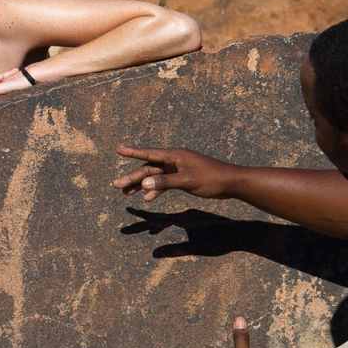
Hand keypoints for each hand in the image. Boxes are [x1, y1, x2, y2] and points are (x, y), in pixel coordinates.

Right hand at [112, 145, 235, 201]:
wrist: (231, 182)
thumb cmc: (211, 179)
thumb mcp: (187, 181)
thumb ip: (165, 182)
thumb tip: (144, 183)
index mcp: (175, 156)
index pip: (149, 154)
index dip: (133, 152)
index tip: (118, 149)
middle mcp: (174, 160)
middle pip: (148, 168)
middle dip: (132, 177)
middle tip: (116, 185)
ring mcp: (178, 169)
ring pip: (154, 176)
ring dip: (141, 184)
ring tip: (126, 193)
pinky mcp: (183, 178)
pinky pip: (164, 183)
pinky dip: (156, 190)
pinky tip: (148, 198)